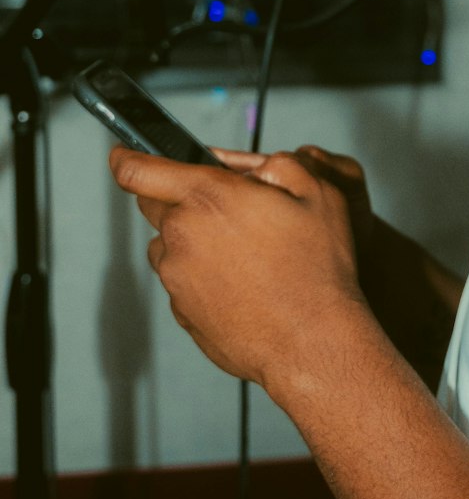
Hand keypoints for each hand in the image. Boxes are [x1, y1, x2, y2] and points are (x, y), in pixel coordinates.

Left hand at [109, 145, 370, 388]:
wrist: (312, 343)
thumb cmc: (317, 270)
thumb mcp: (316, 193)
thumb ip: (277, 164)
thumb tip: (252, 167)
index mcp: (209, 197)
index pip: (139, 170)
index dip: (125, 157)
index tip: (122, 155)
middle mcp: (183, 235)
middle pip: (155, 205)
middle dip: (177, 197)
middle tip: (224, 208)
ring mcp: (178, 278)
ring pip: (170, 245)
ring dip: (192, 240)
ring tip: (242, 254)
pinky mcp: (182, 312)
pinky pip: (182, 281)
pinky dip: (202, 277)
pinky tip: (241, 284)